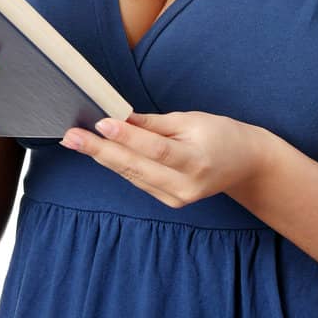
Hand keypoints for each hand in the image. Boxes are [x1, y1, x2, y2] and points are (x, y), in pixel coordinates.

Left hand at [60, 110, 277, 208]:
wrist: (246, 165)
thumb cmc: (221, 135)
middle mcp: (185, 185)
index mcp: (196, 161)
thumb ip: (154, 123)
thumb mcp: (193, 120)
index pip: (155, 149)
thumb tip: (120, 115)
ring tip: (75, 140)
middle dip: (99, 150)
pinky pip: (137, 180)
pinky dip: (118, 164)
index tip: (101, 123)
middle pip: (136, 166)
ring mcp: (176, 198)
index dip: (128, 137)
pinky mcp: (169, 201)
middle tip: (71, 137)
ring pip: (131, 175)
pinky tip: (98, 151)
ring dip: (102, 156)